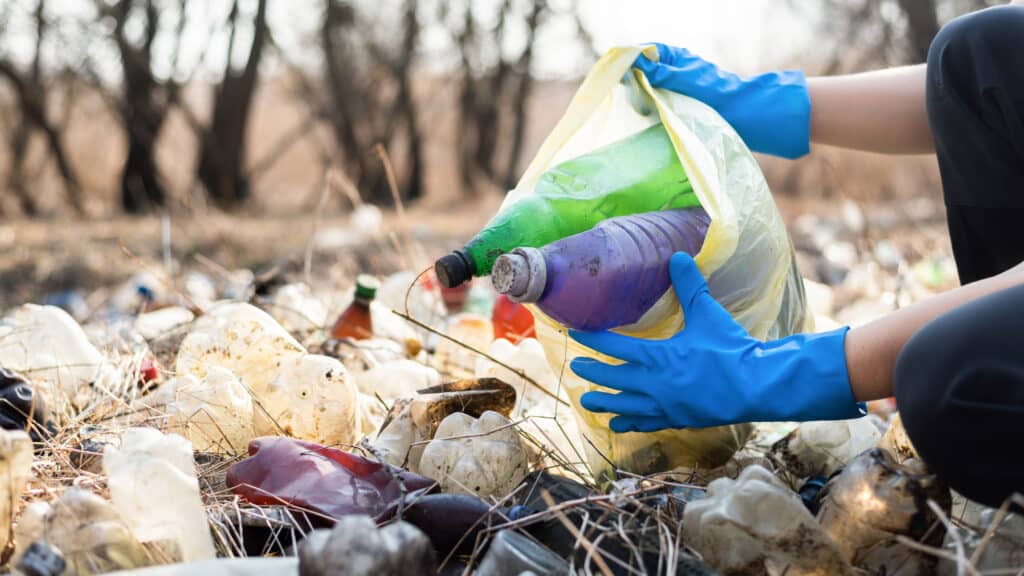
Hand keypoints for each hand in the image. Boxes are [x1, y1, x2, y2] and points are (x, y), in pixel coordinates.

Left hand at [571, 253, 863, 432]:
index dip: (594, 339)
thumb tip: (678, 256)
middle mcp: (654, 384)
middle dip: (593, 372)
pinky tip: (621, 424)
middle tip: (575, 367)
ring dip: (605, 403)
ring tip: (587, 402)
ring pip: (625, 406)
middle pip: (614, 378)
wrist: (754, 386)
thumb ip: (690, 286)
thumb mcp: (708, 314)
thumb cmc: (730, 350)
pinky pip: (647, 423)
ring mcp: (664, 405)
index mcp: (658, 357)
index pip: (616, 347)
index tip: (576, 334)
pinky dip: (632, 424)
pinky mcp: (677, 419)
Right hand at [633, 43, 811, 158]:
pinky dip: (644, 105)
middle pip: (640, 68)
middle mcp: (669, 68)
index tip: (611, 68)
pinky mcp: (672, 102)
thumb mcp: (682, 78)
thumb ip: (657, 71)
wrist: (737, 112)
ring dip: (635, 93)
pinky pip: (651, 100)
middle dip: (628, 76)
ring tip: (627, 103)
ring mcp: (670, 86)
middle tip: (616, 89)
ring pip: (644, 85)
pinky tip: (638, 114)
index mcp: (672, 56)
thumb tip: (632, 61)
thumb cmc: (712, 92)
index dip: (626, 57)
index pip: (642, 50)